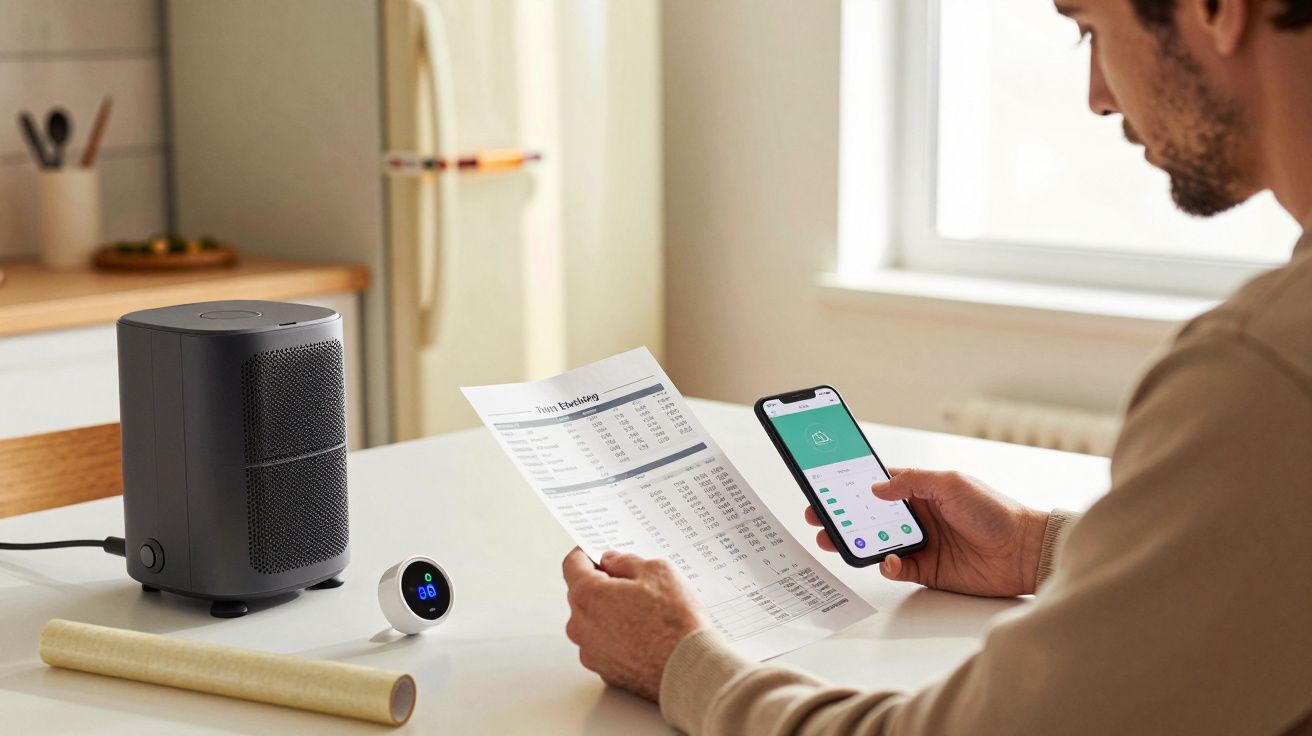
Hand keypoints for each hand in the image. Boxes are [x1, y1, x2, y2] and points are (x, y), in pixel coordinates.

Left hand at [561, 547, 711, 700]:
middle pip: (582, 595)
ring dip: (610, 612)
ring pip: (592, 622)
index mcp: (588, 596)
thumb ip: (626, 562)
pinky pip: (604, 645)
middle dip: (602, 585)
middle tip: (633, 583)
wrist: (688, 668)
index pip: (572, 565)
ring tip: (645, 613)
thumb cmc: (674, 622)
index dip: (586, 554)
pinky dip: (618, 637)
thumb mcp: (657, 571)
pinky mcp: (605, 671)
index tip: (596, 553)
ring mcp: (591, 652)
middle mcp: (581, 626)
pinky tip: (644, 635)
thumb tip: (612, 562)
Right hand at [804, 469, 1047, 596]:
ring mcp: (920, 544)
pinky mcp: (926, 570)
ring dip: (854, 542)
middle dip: (841, 517)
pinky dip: (886, 565)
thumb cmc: (995, 512)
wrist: (1024, 552)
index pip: (877, 487)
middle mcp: (917, 517)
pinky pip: (896, 569)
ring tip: (835, 540)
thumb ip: (912, 482)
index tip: (826, 488)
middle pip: (869, 517)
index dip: (851, 488)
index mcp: (921, 491)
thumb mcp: (952, 483)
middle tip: (818, 518)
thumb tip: (876, 488)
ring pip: (876, 543)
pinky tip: (888, 560)